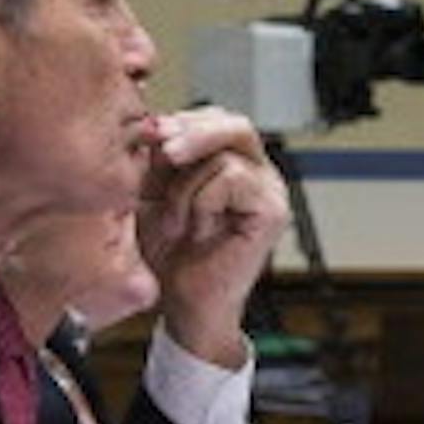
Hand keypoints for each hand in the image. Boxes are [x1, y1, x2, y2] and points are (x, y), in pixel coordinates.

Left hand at [134, 107, 288, 366]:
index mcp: (235, 163)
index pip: (217, 118)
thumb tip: (156, 122)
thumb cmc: (169, 254)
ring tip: (175, 221)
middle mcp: (259, 173)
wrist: (183, 304)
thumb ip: (160, 158)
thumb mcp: (155, 193)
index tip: (150, 137)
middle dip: (192, 133)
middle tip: (163, 151)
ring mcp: (271, 191)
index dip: (183, 122)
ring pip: (226, 154)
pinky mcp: (273, 211)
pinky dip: (203, 201)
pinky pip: (233, 178)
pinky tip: (198, 229)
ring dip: (186, 186)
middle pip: (234, 123)